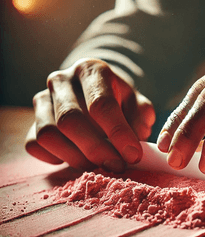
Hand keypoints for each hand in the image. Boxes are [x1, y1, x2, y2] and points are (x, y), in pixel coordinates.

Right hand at [25, 58, 154, 171]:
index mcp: (91, 70)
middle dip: (97, 149)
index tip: (133, 155)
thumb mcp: (137, 103)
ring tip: (100, 165)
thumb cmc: (119, 101)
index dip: (118, 133)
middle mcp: (61, 80)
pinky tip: (77, 158)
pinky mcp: (31, 121)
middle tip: (117, 166)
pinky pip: (35, 145)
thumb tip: (135, 142)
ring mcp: (42, 100)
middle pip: (71, 120)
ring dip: (77, 158)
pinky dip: (56, 158)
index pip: (101, 104)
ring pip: (49, 134)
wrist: (94, 94)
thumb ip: (141, 118)